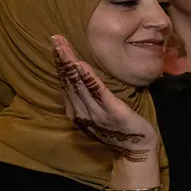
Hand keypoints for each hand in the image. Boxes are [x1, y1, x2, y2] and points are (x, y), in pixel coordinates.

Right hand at [53, 35, 157, 162]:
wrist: (135, 152)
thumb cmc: (118, 130)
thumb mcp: (98, 112)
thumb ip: (89, 97)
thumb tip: (82, 77)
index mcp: (78, 111)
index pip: (66, 83)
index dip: (61, 63)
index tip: (56, 43)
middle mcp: (82, 112)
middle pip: (69, 81)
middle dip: (62, 59)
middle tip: (55, 38)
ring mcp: (96, 113)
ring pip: (79, 85)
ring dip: (70, 65)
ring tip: (64, 47)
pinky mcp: (113, 113)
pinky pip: (98, 93)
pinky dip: (88, 79)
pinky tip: (81, 65)